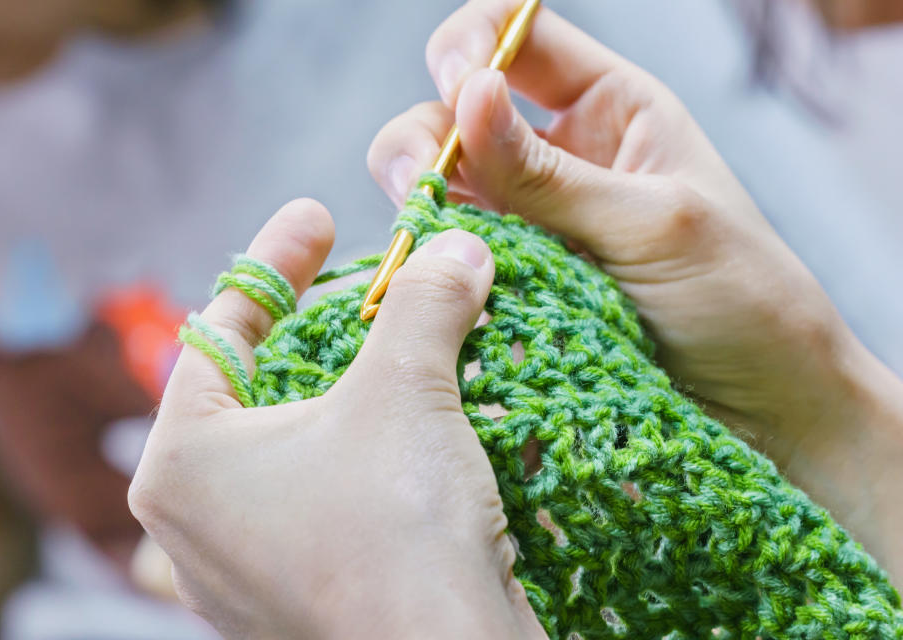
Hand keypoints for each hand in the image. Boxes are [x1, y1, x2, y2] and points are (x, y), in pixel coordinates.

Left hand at [129, 200, 544, 639]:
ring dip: (359, 392)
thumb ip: (422, 303)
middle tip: (373, 285)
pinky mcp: (304, 594)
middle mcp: (198, 521)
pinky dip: (373, 452)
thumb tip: (458, 249)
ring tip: (410, 350)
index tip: (317, 217)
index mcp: (184, 462)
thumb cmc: (396, 535)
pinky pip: (330, 497)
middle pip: (262, 387)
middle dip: (324, 331)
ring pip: (302, 445)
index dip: (276, 262)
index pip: (221, 329)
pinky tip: (421, 433)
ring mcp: (248, 568)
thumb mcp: (404, 391)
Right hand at [367, 0, 902, 584]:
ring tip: (426, 234)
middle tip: (421, 182)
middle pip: (457, 112)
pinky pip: (452, 259)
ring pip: (444, 186)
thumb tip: (465, 96)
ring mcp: (533, 225)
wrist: (762, 408)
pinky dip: (431, 264)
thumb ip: (549, 173)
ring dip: (420, 200)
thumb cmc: (741, 299)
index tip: (454, 83)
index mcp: (612, 111)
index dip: (473, 43)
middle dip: (425, 134)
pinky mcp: (515, 287)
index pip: (521, 38)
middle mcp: (562, 159)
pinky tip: (433, 283)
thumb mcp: (651, 223)